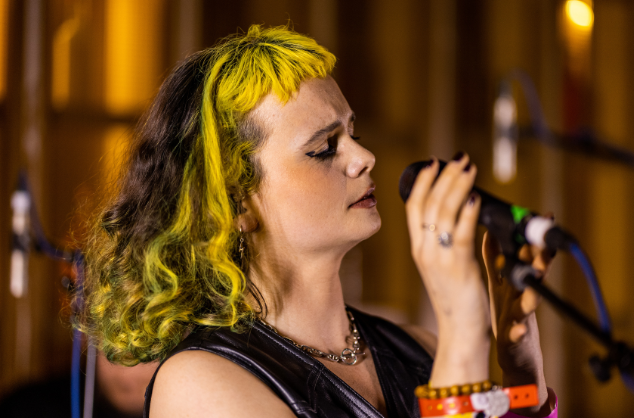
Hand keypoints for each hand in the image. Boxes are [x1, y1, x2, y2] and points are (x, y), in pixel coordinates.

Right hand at [405, 154, 489, 385]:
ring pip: (444, 213)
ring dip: (457, 186)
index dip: (422, 182)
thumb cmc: (456, 297)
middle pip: (429, 204)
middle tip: (458, 158)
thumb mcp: (443, 265)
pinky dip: (468, 212)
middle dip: (444, 177)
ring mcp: (439, 258)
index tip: (433, 162)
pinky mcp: (458, 266)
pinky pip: (462, 233)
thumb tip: (460, 210)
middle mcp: (424, 250)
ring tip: (469, 167)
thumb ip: (447, 239)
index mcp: (419, 248)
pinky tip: (476, 197)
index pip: (414, 207)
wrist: (460, 331)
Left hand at [483, 231, 554, 416]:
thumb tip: (489, 229)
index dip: (534, 237)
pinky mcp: (514, 338)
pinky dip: (519, 332)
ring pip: (530, 302)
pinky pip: (517, 335)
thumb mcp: (499, 283)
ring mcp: (521, 318)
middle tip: (544, 247)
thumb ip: (494, 258)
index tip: (544, 216)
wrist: (513, 353)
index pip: (527, 256)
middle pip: (534, 275)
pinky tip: (518, 329)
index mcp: (516, 282)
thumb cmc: (506, 314)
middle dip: (541, 261)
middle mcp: (522, 297)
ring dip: (534, 292)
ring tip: (537, 280)